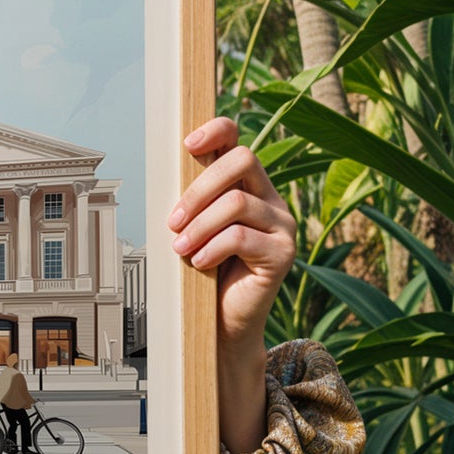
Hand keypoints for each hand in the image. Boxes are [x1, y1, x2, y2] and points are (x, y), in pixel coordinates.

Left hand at [169, 117, 295, 452]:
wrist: (220, 322)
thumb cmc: (202, 270)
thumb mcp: (193, 226)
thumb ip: (192, 198)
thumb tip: (168, 163)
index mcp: (247, 185)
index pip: (237, 140)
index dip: (216, 130)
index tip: (188, 143)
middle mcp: (270, 199)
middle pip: (241, 161)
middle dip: (199, 188)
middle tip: (173, 220)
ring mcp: (283, 225)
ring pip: (236, 202)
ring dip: (199, 225)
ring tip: (181, 248)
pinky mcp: (284, 252)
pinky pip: (241, 236)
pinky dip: (212, 248)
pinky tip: (199, 263)